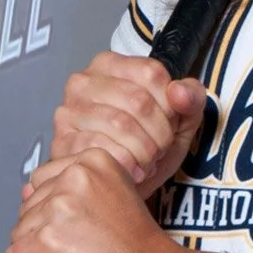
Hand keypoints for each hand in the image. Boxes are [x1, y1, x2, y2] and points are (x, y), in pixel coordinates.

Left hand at [4, 149, 186, 252]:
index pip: (43, 180)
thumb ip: (72, 188)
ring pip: (20, 231)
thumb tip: (25, 191)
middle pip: (30, 206)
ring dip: (38, 251)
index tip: (83, 224)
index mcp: (94, 160)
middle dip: (47, 229)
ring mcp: (59, 208)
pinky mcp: (47, 239)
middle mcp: (75, 177)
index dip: (58, 209)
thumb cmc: (138, 247)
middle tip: (84, 245)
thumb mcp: (113, 197)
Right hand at [50, 52, 206, 197]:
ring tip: (146, 160)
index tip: (170, 123)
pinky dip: (125, 164)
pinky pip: (101, 148)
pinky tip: (131, 170)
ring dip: (144, 151)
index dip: (170, 105)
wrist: (120, 187)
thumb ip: (190, 98)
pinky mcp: (61, 142)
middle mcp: (83, 82)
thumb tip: (178, 91)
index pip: (152, 73)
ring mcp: (69, 111)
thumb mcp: (180, 120)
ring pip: (120, 124)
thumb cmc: (146, 147)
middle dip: (159, 133)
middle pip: (138, 101)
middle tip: (159, 148)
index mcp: (109, 65)